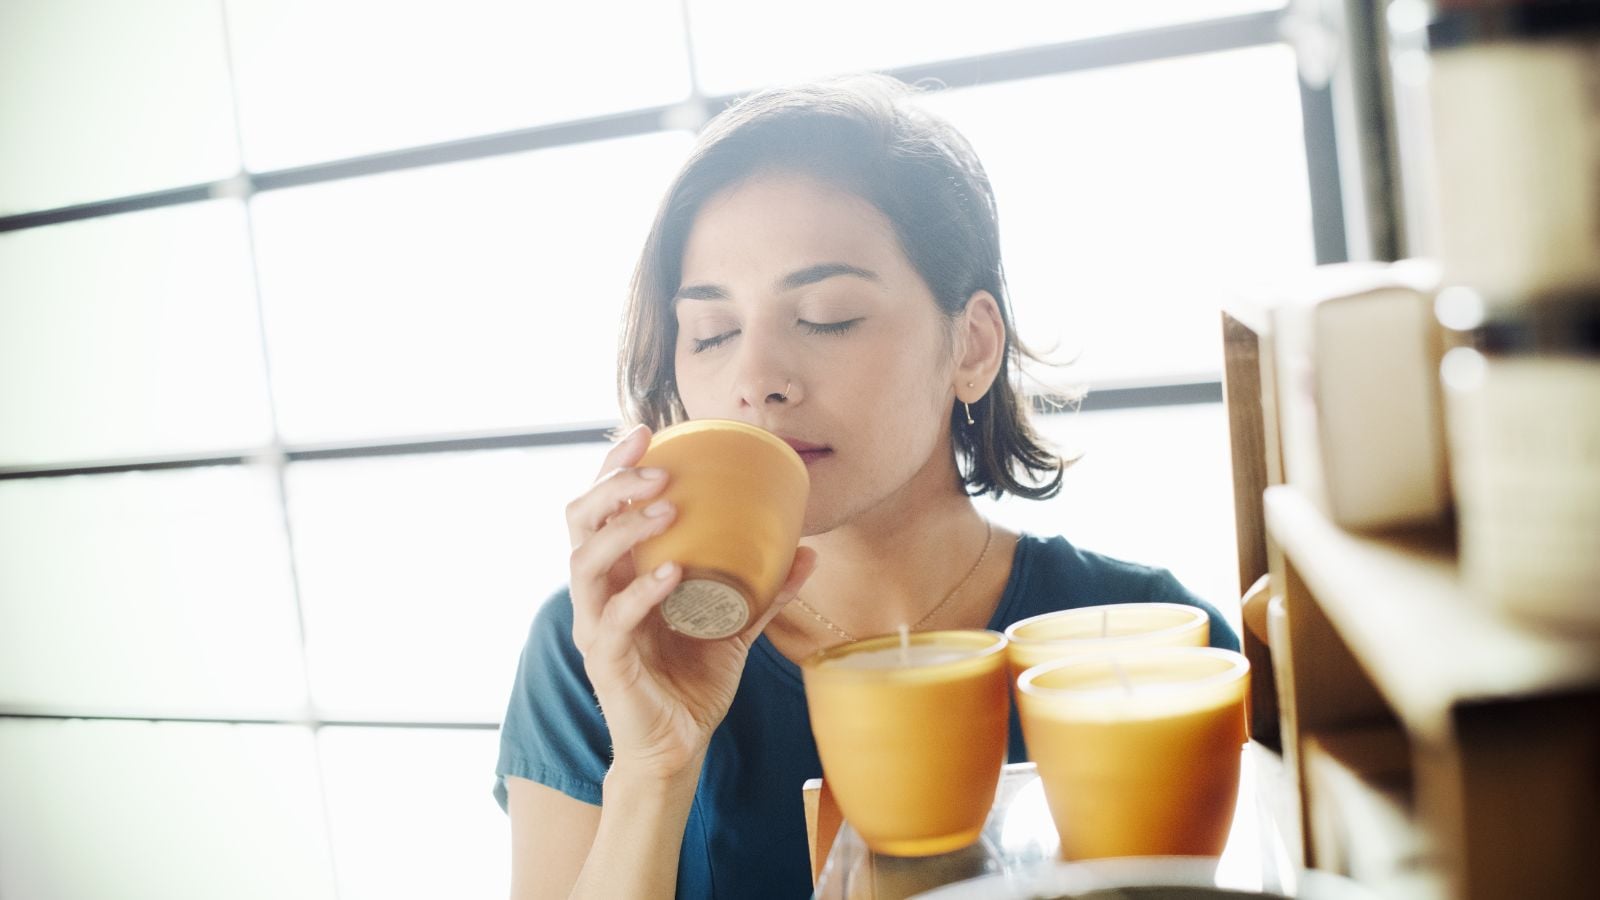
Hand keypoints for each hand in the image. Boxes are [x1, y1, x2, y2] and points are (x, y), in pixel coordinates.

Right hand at [564, 424, 816, 782]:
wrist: (679, 745)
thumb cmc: (694, 678)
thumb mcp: (736, 626)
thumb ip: (766, 590)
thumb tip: (810, 551)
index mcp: (621, 573)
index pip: (601, 507)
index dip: (614, 465)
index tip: (645, 431)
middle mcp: (599, 593)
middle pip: (579, 521)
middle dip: (612, 485)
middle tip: (657, 467)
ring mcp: (596, 626)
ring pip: (585, 563)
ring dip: (623, 528)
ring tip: (665, 507)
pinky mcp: (606, 662)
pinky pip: (614, 619)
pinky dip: (642, 592)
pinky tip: (672, 572)